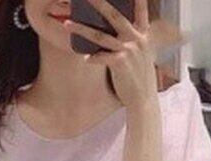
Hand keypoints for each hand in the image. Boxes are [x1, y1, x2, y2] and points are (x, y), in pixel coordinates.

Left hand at [64, 0, 181, 108]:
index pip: (140, 10)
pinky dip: (92, 57)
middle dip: (99, 2)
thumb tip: (117, 32)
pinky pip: (101, 56)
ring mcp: (129, 49)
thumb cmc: (139, 78)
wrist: (143, 99)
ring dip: (81, 29)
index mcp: (143, 34)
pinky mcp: (121, 62)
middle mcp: (136, 38)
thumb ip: (133, 39)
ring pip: (100, 35)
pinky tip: (84, 57)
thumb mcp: (142, 55)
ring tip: (67, 24)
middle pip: (114, 15)